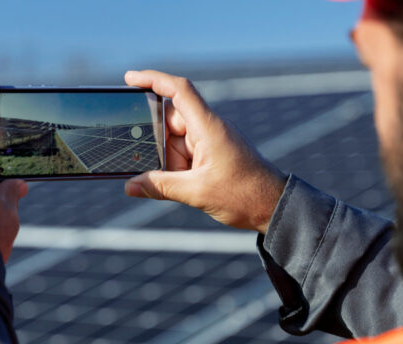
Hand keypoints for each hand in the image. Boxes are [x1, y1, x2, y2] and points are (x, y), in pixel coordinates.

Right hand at [124, 70, 286, 233]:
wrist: (273, 206)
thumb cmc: (244, 194)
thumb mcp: (197, 193)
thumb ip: (161, 187)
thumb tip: (131, 186)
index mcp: (208, 127)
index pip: (179, 91)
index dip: (153, 80)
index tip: (129, 79)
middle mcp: (208, 129)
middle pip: (170, 122)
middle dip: (155, 143)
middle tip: (145, 163)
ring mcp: (211, 141)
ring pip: (175, 142)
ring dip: (168, 162)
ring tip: (177, 183)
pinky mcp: (212, 155)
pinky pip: (185, 154)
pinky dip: (176, 168)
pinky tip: (177, 185)